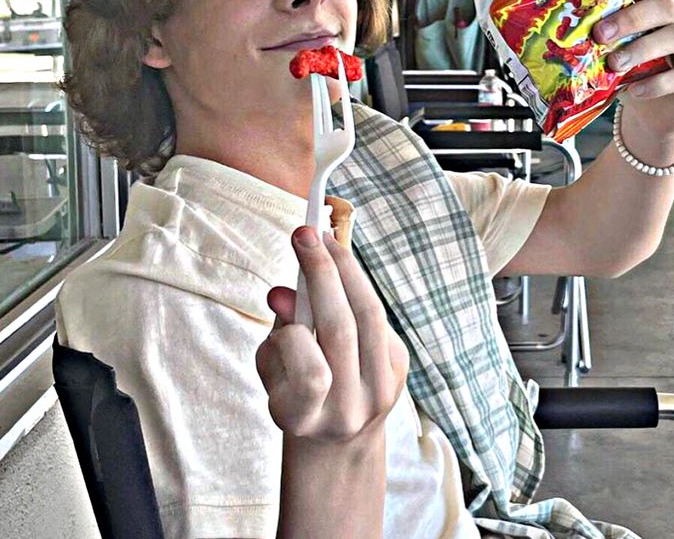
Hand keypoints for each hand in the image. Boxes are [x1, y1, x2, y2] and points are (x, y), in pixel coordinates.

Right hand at [256, 226, 408, 440]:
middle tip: (307, 233)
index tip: (280, 291)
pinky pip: (378, 317)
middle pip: (343, 329)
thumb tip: (283, 293)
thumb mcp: (273, 371)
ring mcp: (381, 392)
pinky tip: (341, 276)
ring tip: (328, 242)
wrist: (338, 438)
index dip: (295, 330)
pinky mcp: (400, 370)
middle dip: (323, 272)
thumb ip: (278, 333)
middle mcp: (350, 411)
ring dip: (347, 268)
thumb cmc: (294, 393)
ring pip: (370, 314)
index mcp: (306, 419)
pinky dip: (357, 289)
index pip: (311, 373)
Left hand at [593, 0, 673, 135]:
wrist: (650, 112)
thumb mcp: (612, 51)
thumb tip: (562, 31)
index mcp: (657, 6)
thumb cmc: (629, 73)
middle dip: (630, 18)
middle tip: (600, 34)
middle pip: (665, 6)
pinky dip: (659, 82)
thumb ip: (599, 37)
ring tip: (614, 64)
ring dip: (641, 49)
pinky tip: (635, 90)